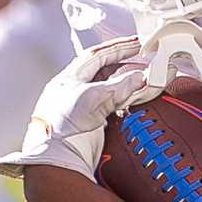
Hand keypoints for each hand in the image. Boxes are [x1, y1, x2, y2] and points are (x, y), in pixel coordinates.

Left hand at [0, 37, 149, 180]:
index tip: (138, 43)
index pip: (97, 55)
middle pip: (105, 71)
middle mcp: (75, 91)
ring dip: (128, 83)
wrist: (55, 159)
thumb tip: (139, 77)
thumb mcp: (93, 98)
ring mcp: (83, 108)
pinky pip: (112, 106)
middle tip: (147, 60)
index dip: (118, 47)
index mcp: (69, 78)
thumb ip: (119, 86)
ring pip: (110, 88)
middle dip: (126, 64)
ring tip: (145, 80)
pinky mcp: (90, 125)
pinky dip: (125, 100)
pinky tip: (135, 100)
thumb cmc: (63, 125)